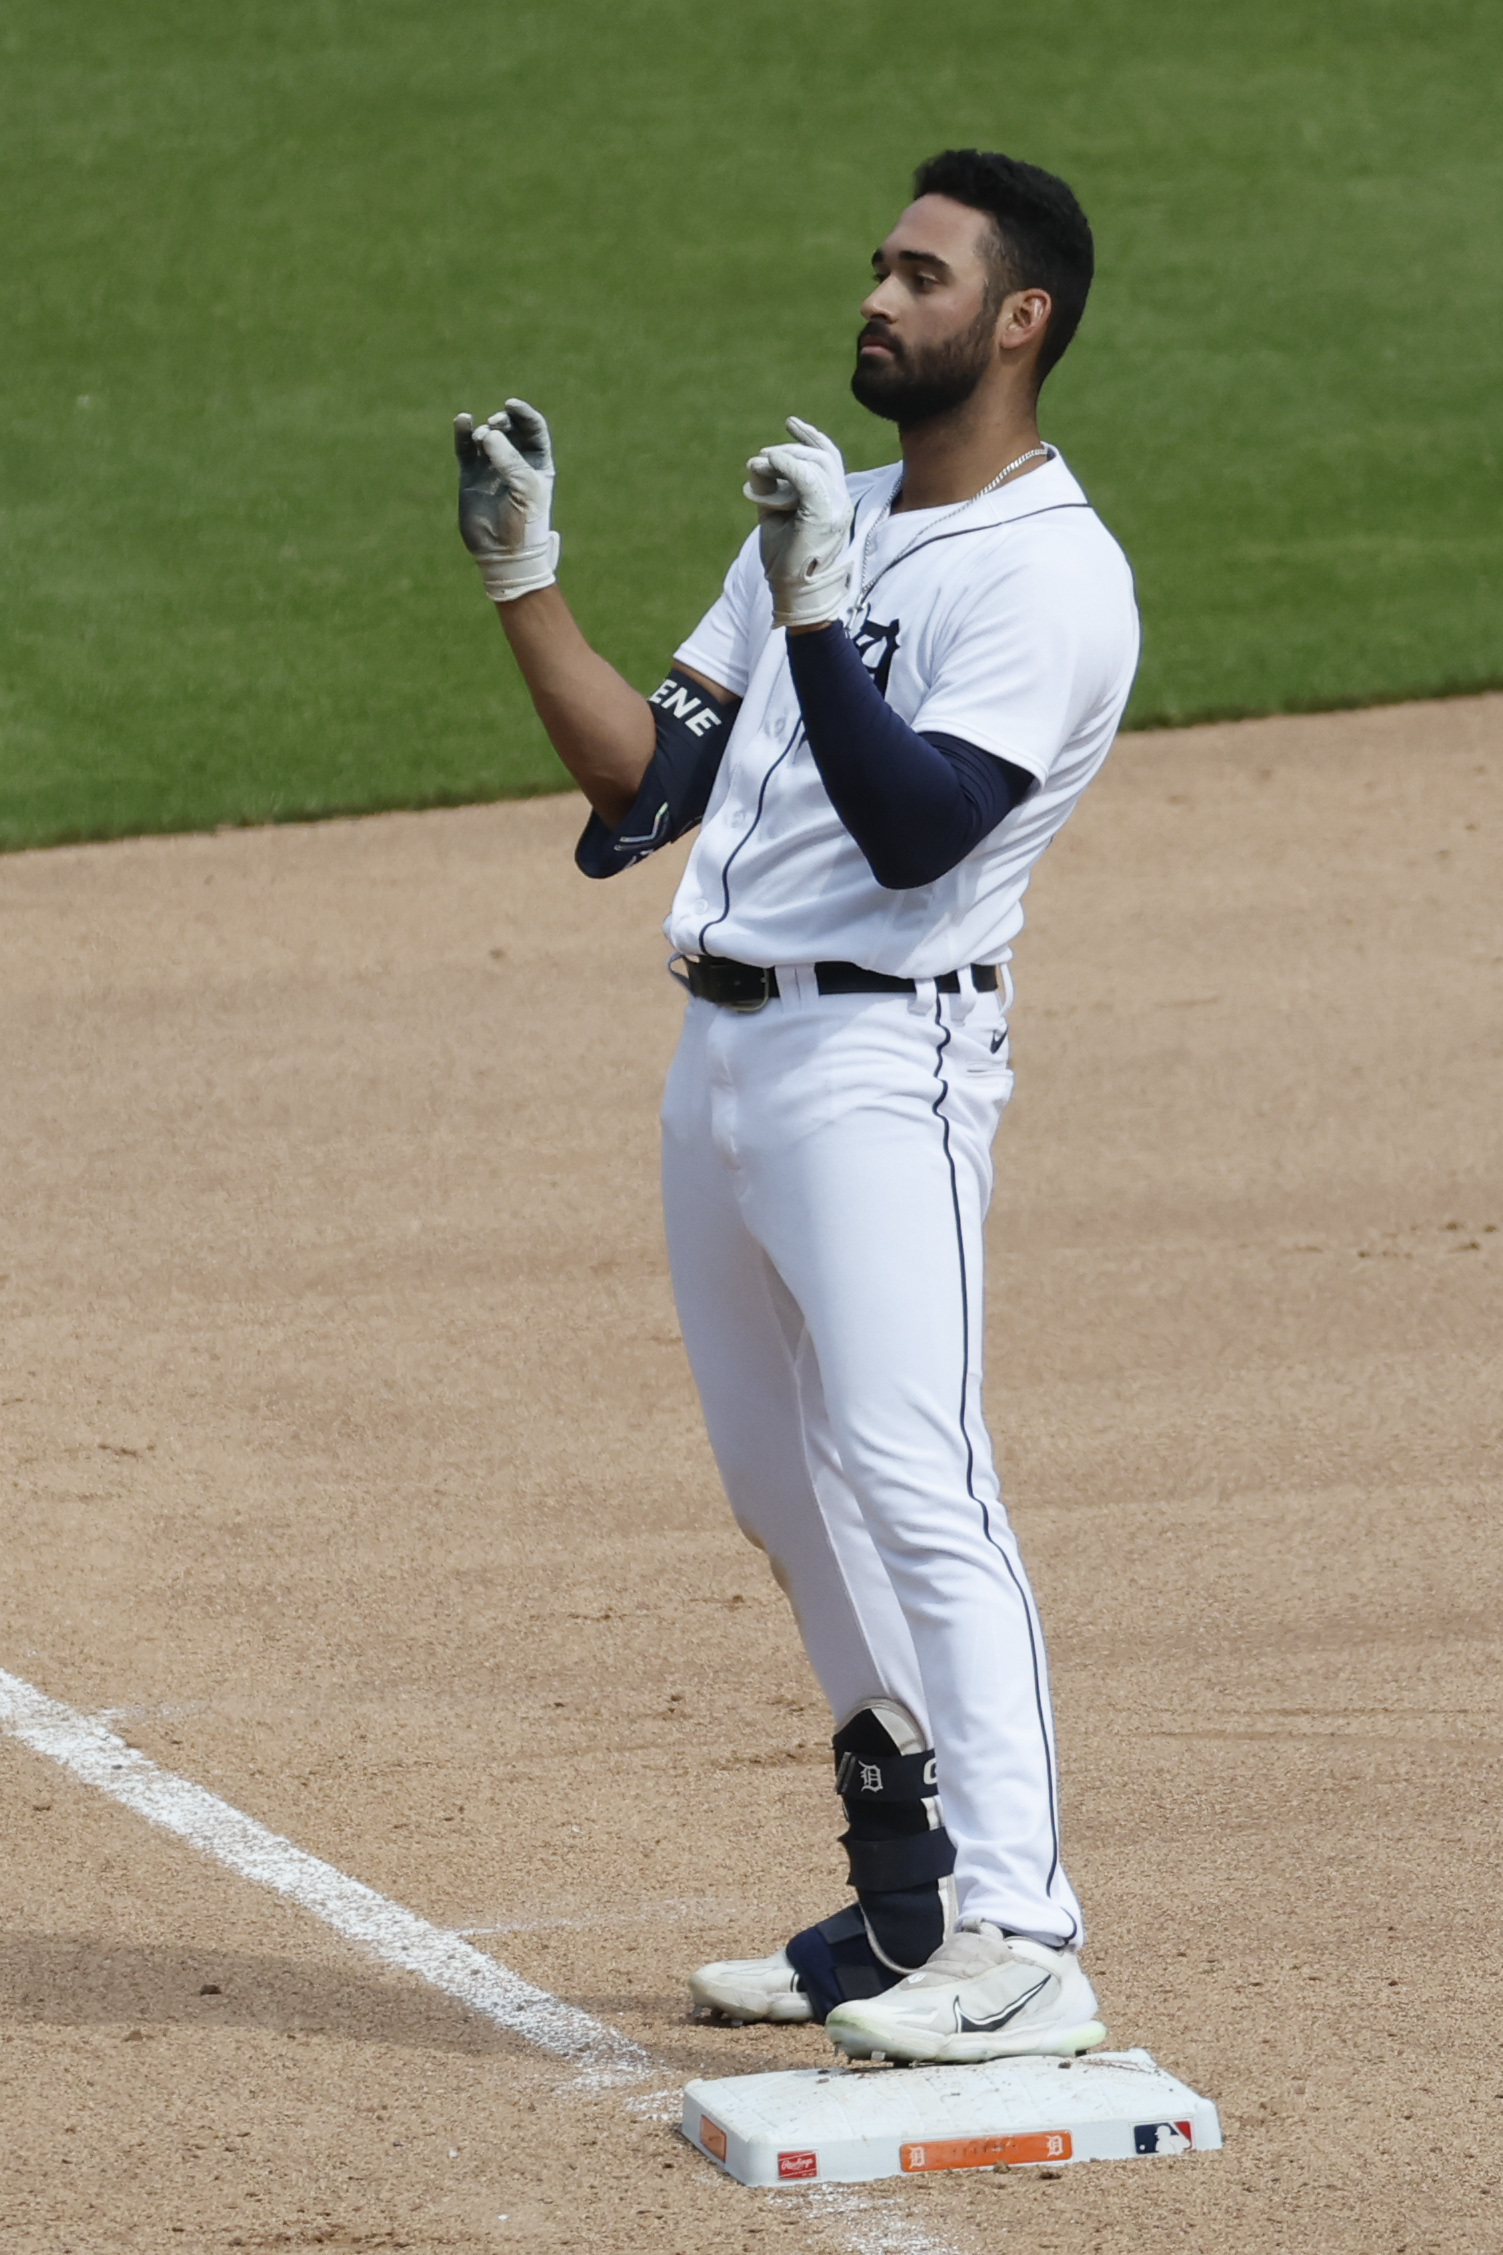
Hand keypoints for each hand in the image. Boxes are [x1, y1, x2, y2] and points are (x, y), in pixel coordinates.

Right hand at [454, 398, 560, 601]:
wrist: (504, 553)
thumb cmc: (524, 522)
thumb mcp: (525, 488)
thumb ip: (509, 459)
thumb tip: (488, 433)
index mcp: (537, 463)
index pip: (533, 429)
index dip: (523, 413)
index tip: (511, 406)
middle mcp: (515, 461)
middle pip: (509, 428)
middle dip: (502, 421)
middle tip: (495, 425)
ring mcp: (491, 467)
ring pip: (486, 436)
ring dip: (483, 430)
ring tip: (481, 438)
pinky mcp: (471, 475)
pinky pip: (466, 448)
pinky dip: (463, 433)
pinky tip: (462, 421)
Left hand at [743, 416, 854, 628]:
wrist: (794, 595)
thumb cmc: (786, 561)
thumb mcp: (774, 516)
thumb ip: (770, 490)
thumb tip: (755, 464)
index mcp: (835, 500)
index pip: (829, 457)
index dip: (810, 437)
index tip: (790, 423)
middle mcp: (841, 501)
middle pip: (821, 456)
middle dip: (789, 450)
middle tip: (760, 460)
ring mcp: (835, 508)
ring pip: (815, 463)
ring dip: (784, 459)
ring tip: (759, 466)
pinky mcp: (823, 516)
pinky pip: (806, 479)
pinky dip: (785, 467)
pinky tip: (766, 465)